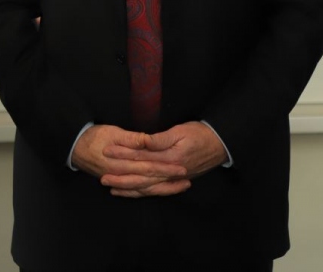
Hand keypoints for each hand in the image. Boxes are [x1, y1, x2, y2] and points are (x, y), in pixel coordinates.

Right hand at [71, 125, 187, 196]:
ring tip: (179, 187)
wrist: (75, 146)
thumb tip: (146, 141)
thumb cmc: (95, 136)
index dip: (167, 169)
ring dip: (162, 189)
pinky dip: (147, 192)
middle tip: (187, 180)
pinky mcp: (117, 181)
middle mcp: (122, 175)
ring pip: (144, 189)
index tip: (182, 169)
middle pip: (150, 181)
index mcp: (123, 163)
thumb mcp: (113, 132)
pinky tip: (157, 191)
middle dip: (169, 182)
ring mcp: (119, 181)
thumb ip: (131, 139)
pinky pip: (134, 191)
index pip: (150, 168)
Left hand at [101, 121, 226, 196]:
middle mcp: (169, 172)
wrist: (220, 145)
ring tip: (110, 187)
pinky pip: (154, 190)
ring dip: (128, 188)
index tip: (107, 150)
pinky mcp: (173, 181)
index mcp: (169, 158)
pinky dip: (140, 192)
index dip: (123, 154)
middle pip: (141, 177)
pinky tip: (129, 191)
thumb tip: (143, 142)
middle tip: (102, 176)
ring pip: (146, 187)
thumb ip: (160, 139)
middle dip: (121, 176)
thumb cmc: (200, 135)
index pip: (141, 157)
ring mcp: (171, 179)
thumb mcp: (181, 131)